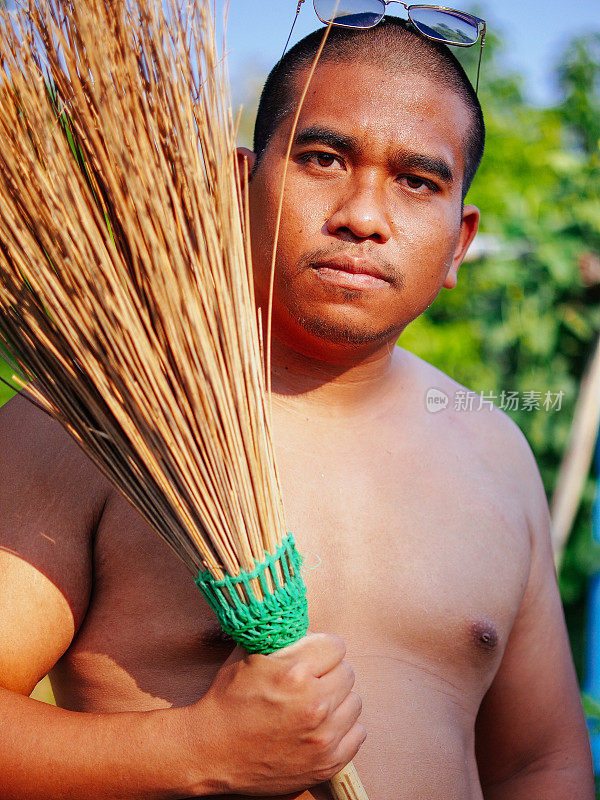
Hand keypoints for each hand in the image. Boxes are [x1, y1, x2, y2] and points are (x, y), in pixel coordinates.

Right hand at [185, 632, 365, 795]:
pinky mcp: (326, 763)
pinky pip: (357, 735)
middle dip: (330, 673)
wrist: (210, 752)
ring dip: (338, 701)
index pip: (336, 646)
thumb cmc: (227, 700)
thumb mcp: (249, 656)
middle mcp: (314, 704)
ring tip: (315, 705)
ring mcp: (322, 737)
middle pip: (347, 673)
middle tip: (312, 681)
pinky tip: (322, 727)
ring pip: (354, 702)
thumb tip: (301, 621)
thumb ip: (281, 637)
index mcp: (295, 673)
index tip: (314, 656)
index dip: (322, 648)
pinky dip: (343, 729)